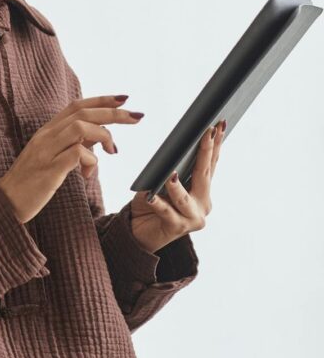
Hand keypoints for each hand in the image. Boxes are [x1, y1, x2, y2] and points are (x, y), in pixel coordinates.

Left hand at [129, 120, 225, 253]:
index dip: (215, 144)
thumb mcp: (161, 181)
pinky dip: (157, 203)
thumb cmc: (150, 203)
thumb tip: (174, 152)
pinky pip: (165, 212)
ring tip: (171, 173)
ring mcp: (192, 218)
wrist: (138, 233)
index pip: (210, 164)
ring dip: (177, 185)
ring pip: (184, 197)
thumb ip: (171, 169)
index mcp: (202, 191)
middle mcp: (202, 204)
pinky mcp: (177, 228)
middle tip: (207, 132)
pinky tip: (150, 196)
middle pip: (203, 175)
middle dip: (206, 152)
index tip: (219, 124)